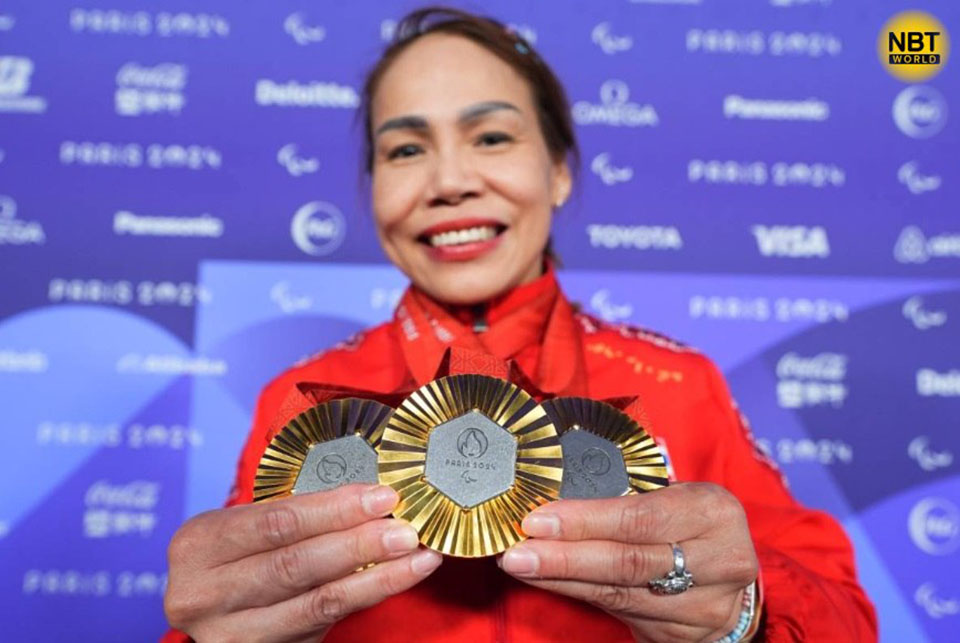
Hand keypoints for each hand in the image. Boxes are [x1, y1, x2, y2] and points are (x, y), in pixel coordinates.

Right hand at [164, 483, 441, 641]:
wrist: (211, 606)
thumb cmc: (237, 553)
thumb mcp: (246, 526)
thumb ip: (297, 513)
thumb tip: (372, 498)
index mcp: (198, 544)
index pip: (276, 522)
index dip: (334, 509)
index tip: (381, 496)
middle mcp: (203, 594)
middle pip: (295, 565)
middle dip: (359, 544)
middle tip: (406, 531)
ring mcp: (229, 634)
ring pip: (315, 603)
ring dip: (376, 579)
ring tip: (417, 558)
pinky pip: (322, 625)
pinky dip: (365, 599)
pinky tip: (396, 580)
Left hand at [498, 482, 756, 641]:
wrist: (733, 576)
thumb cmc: (691, 522)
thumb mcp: (676, 497)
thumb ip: (628, 498)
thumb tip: (554, 497)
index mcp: (713, 512)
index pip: (639, 518)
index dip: (584, 521)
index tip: (537, 519)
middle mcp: (718, 561)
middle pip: (627, 562)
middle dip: (564, 558)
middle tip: (517, 553)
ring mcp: (705, 605)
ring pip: (619, 594)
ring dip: (562, 580)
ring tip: (521, 567)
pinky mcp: (683, 635)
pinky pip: (619, 613)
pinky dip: (577, 595)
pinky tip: (549, 582)